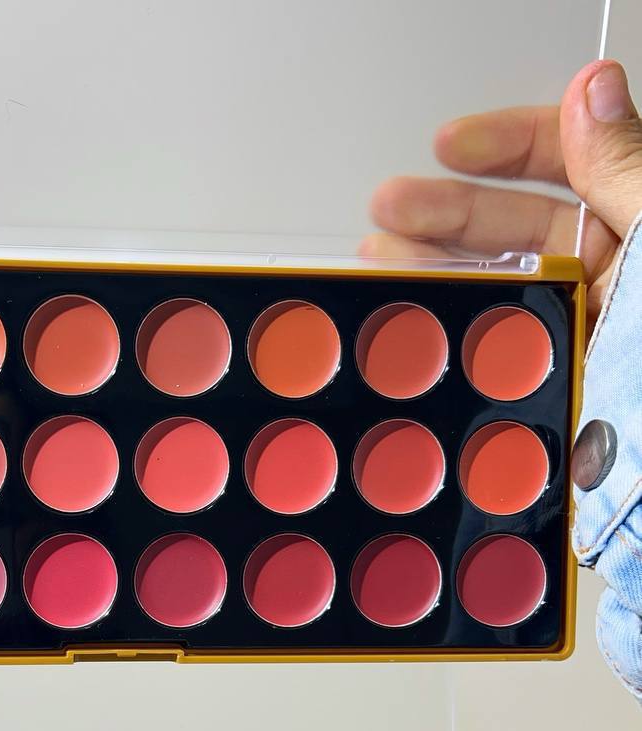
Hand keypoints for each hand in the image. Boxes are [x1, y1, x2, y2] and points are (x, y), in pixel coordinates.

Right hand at [364, 59, 641, 330]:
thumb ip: (625, 168)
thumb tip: (592, 90)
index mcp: (638, 222)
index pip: (569, 159)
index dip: (506, 146)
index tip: (449, 145)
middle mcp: (608, 269)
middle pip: (515, 226)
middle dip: (447, 211)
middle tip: (393, 204)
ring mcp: (575, 325)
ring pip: (494, 288)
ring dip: (432, 267)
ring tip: (379, 257)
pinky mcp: (549, 374)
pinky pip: (491, 346)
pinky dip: (447, 328)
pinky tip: (411, 314)